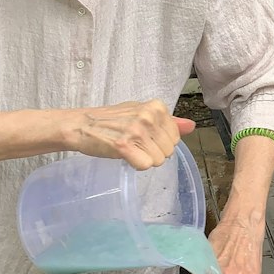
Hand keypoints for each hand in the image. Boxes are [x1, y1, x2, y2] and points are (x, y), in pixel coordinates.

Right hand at [67, 99, 195, 169]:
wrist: (81, 125)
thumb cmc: (111, 120)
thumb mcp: (142, 113)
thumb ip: (168, 121)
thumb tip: (192, 126)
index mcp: (156, 107)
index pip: (175, 137)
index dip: (160, 141)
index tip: (144, 136)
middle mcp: (148, 116)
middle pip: (168, 151)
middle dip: (154, 152)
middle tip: (136, 143)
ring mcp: (137, 131)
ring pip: (158, 160)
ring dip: (144, 159)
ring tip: (130, 148)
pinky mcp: (125, 146)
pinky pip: (145, 166)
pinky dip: (135, 164)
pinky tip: (125, 155)